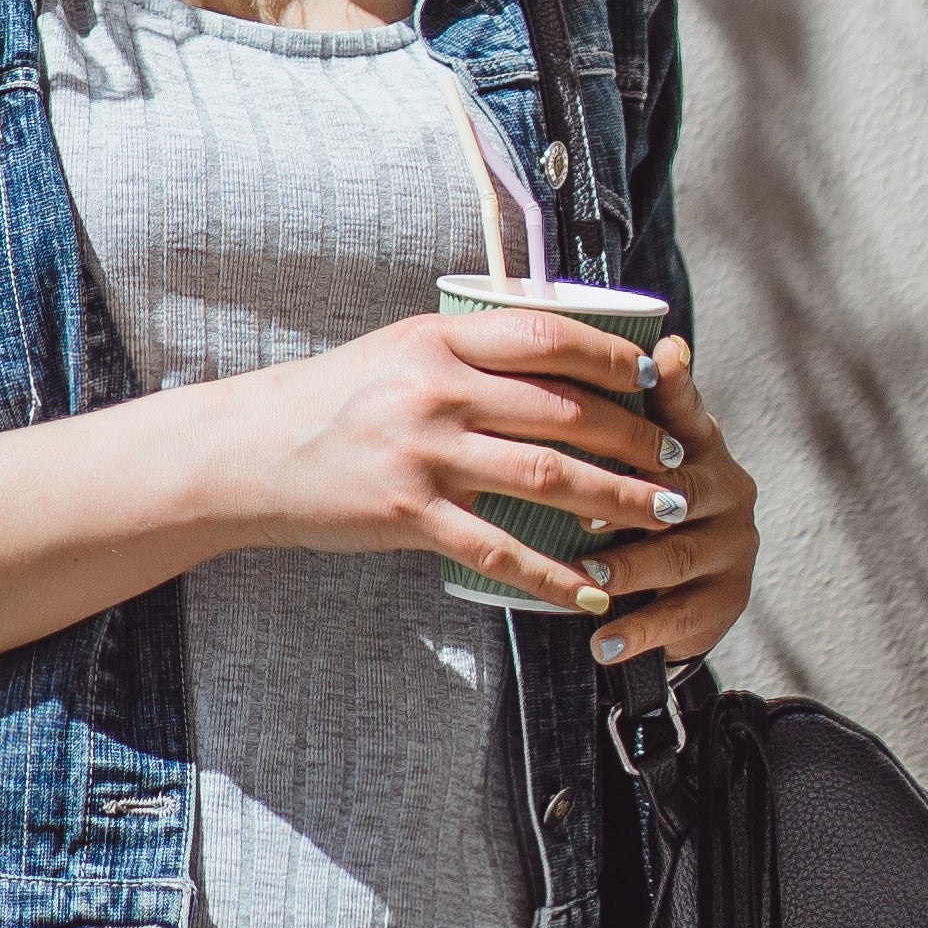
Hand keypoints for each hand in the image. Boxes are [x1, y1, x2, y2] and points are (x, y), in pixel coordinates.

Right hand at [211, 303, 712, 622]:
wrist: (248, 453)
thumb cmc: (328, 400)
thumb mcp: (396, 352)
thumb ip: (466, 352)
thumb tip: (550, 353)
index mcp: (438, 339)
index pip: (547, 337)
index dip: (610, 358)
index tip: (652, 380)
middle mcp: (436, 391)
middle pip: (563, 412)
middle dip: (636, 439)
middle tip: (679, 461)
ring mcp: (423, 454)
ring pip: (548, 477)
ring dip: (618, 501)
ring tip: (664, 516)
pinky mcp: (408, 516)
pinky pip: (499, 551)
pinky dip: (555, 576)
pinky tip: (591, 591)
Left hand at [577, 334, 756, 676]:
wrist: (672, 585)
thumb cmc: (637, 499)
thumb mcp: (625, 454)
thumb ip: (618, 409)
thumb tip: (643, 342)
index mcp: (699, 443)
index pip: (685, 413)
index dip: (670, 393)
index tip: (653, 368)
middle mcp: (726, 488)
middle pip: (680, 491)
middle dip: (628, 505)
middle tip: (578, 517)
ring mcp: (732, 545)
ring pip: (679, 556)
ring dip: (629, 571)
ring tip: (587, 580)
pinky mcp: (728, 598)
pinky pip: (683, 616)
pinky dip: (638, 632)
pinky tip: (602, 643)